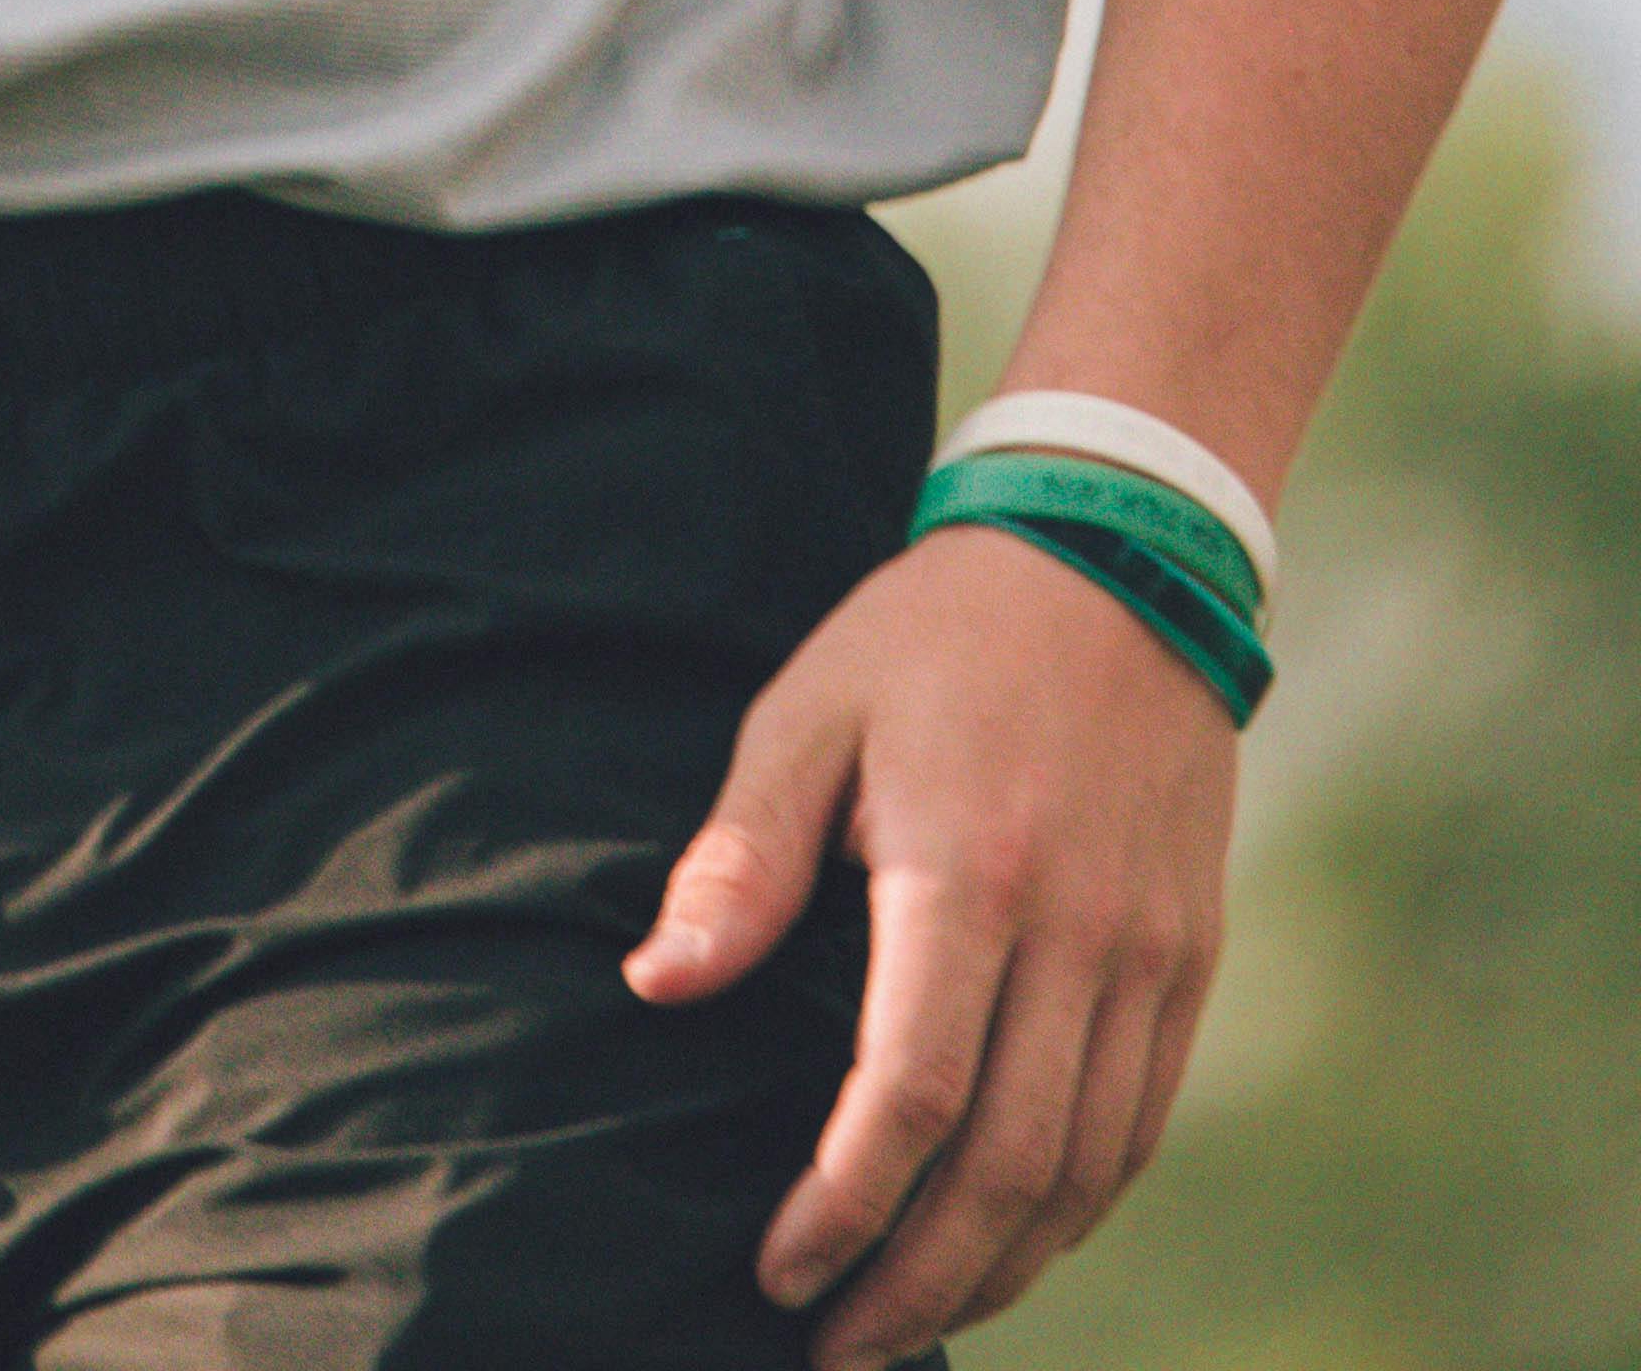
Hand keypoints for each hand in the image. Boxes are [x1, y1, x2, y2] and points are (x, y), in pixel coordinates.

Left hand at [625, 524, 1235, 1359]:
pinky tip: (1007, 1246)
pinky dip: (1074, 1211)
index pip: (913, 1093)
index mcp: (970, 870)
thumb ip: (739, 859)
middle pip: (1008, 1168)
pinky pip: (1138, 1128)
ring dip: (998, 1272)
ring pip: (1085, 1172)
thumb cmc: (932, 636)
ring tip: (909, 1321)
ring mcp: (1151, 955)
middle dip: (918, 1283)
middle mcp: (1077, 932)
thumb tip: (656, 987)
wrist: (1116, 557)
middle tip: (836, 1347)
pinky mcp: (1191, 962)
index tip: (776, 1270)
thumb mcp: (809, 710)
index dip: (842, 1206)